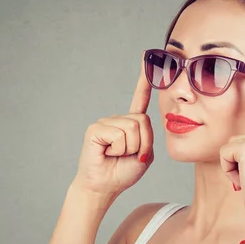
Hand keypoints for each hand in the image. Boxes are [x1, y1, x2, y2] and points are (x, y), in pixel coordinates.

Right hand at [72, 51, 154, 197]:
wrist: (104, 187)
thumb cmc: (123, 173)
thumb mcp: (145, 155)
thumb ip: (148, 136)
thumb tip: (140, 120)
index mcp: (130, 124)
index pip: (139, 98)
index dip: (144, 79)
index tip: (147, 56)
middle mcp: (118, 119)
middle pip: (143, 121)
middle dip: (142, 143)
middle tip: (129, 156)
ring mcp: (106, 122)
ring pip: (132, 129)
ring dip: (130, 148)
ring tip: (116, 155)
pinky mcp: (96, 129)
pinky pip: (119, 135)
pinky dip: (118, 149)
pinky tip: (107, 153)